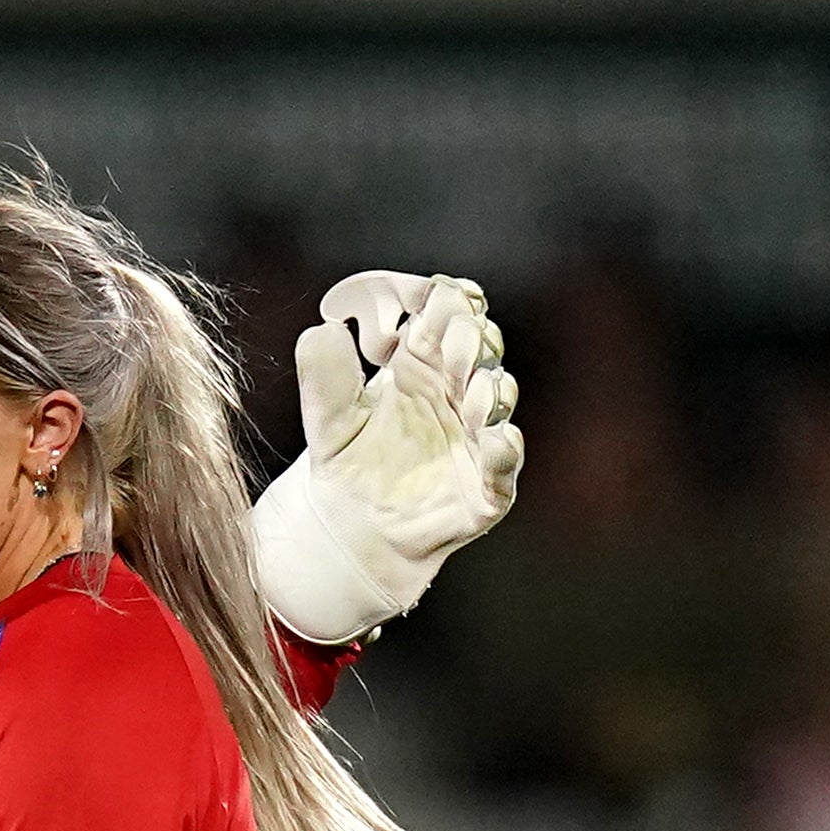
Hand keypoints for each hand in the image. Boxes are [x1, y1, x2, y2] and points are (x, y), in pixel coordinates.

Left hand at [250, 271, 523, 645]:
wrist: (353, 532)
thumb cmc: (349, 464)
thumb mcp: (326, 417)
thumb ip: (324, 373)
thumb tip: (324, 328)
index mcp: (421, 359)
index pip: (448, 308)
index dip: (442, 298)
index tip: (421, 302)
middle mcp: (455, 388)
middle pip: (479, 343)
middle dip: (469, 339)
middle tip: (451, 347)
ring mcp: (476, 432)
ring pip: (497, 395)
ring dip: (486, 389)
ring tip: (467, 396)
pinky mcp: (488, 481)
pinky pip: (505, 459)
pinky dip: (503, 447)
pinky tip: (491, 440)